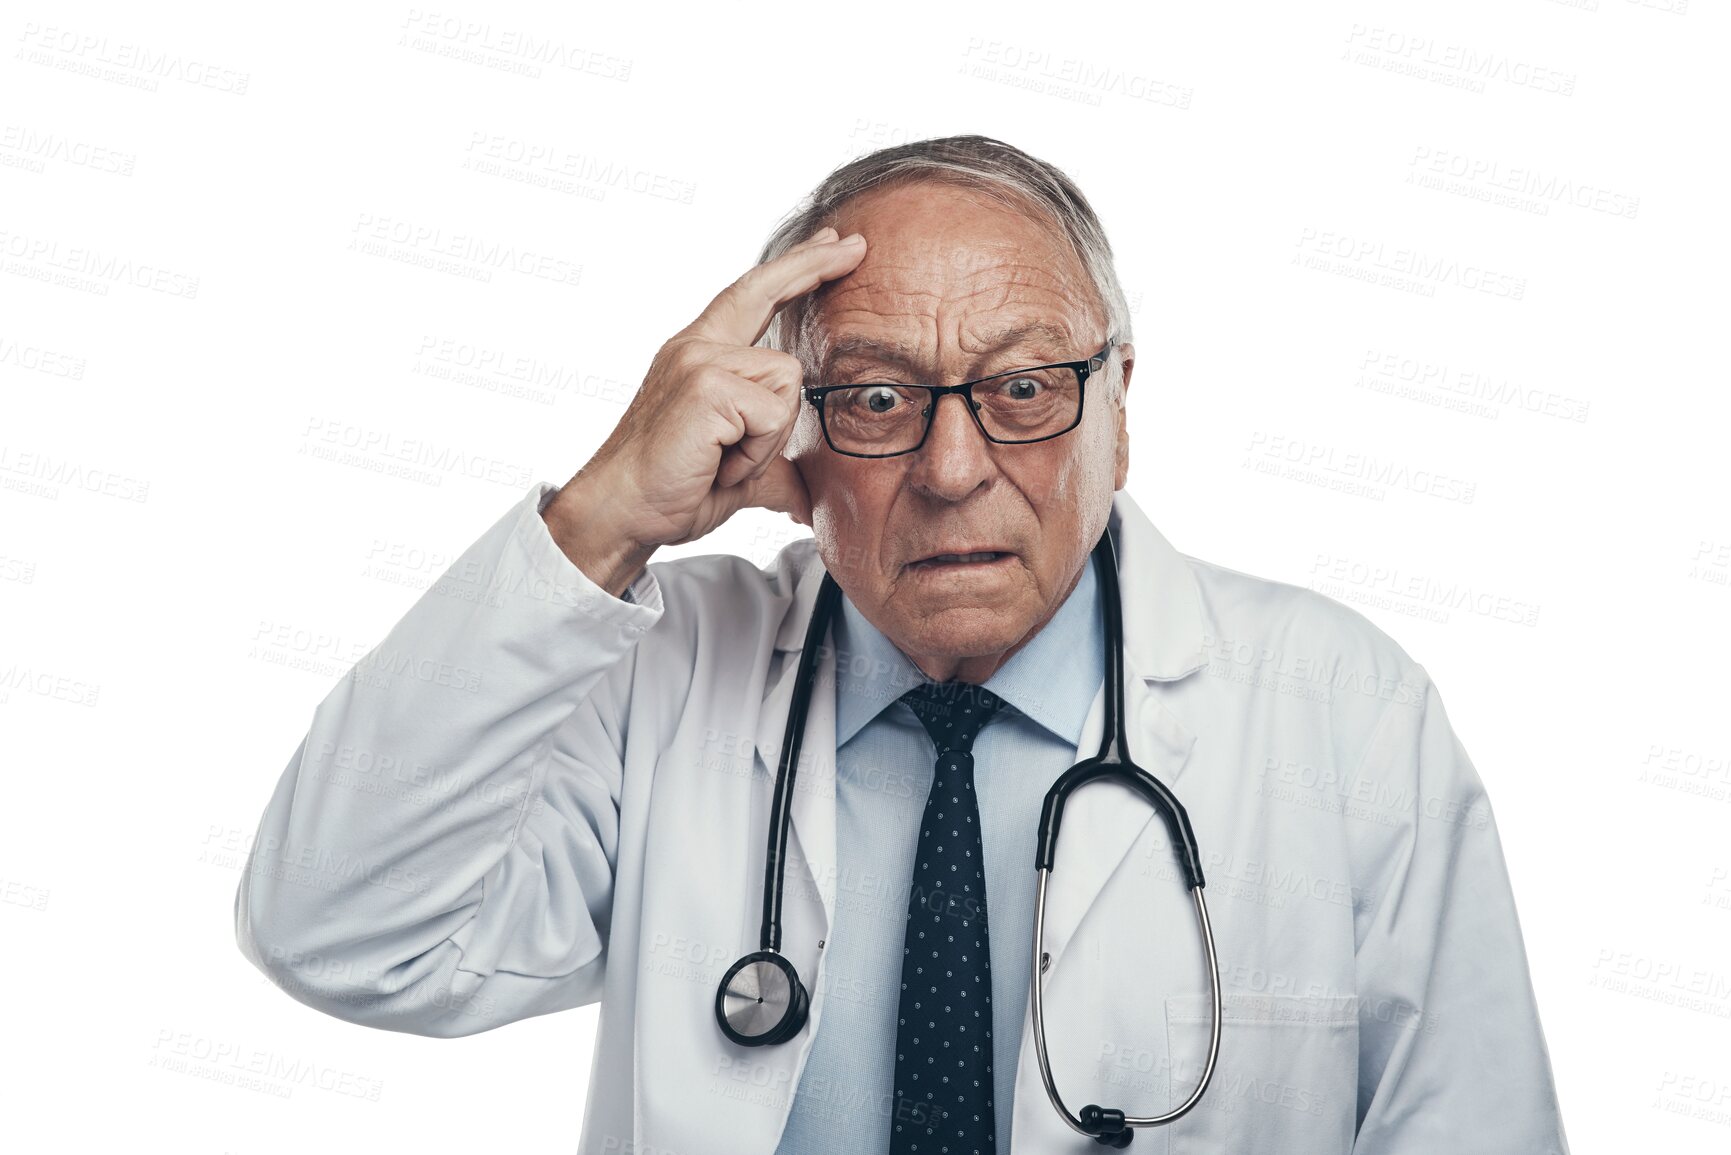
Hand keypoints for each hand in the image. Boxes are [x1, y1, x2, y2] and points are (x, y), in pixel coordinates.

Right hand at [543, 226, 866, 595]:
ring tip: (724, 459)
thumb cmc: (670, 492)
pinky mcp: (706, 385)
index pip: (753, 296)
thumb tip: (805, 495)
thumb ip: (772, 468)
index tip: (830, 244)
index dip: (795, 270)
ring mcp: (699, 361)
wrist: (621, 513)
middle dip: (815, 265)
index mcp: (700, 356)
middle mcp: (696, 347)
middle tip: (858, 243)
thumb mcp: (737, 475)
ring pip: (788, 383)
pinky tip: (718, 462)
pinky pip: (774, 414)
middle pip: (767, 291)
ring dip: (769, 437)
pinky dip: (756, 452)